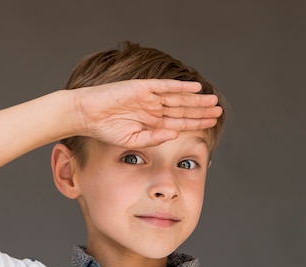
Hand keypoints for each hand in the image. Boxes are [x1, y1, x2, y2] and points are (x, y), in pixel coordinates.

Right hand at [73, 79, 222, 147]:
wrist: (86, 115)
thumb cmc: (105, 130)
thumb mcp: (132, 140)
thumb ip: (154, 138)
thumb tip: (175, 133)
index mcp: (151, 123)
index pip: (179, 122)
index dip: (196, 123)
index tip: (212, 123)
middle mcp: (152, 109)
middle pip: (182, 109)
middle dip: (201, 111)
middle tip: (219, 110)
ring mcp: (148, 97)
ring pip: (178, 98)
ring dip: (195, 100)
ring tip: (213, 100)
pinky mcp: (142, 87)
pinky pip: (165, 86)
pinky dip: (180, 87)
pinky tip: (195, 88)